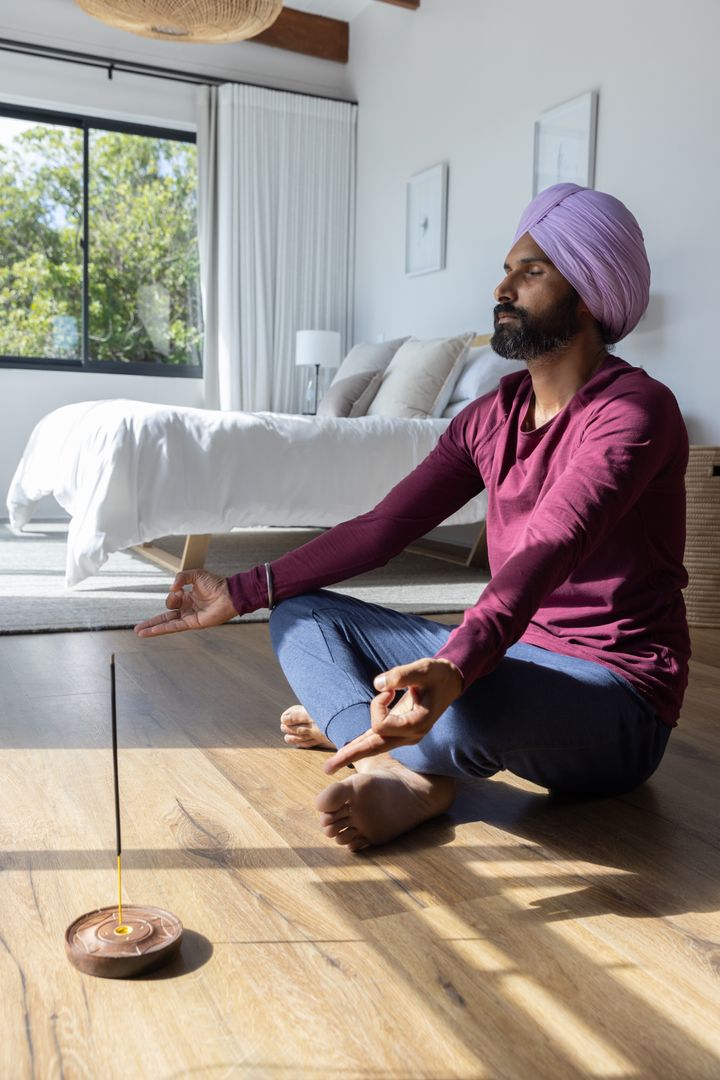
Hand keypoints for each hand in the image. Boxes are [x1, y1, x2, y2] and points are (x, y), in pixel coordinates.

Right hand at [134, 569, 237, 636]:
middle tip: (138, 627)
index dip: (173, 594)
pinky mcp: (193, 623)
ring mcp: (189, 617)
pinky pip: (175, 626)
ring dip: (153, 628)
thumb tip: (172, 588)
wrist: (229, 594)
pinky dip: (162, 628)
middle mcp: (187, 609)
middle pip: (165, 617)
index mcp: (187, 597)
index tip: (180, 589)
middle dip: (151, 622)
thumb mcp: (195, 575)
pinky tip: (151, 631)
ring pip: (167, 623)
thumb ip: (182, 578)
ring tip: (139, 632)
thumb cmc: (216, 583)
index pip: (171, 600)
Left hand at [324, 657, 463, 773]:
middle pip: (375, 747)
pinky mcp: (400, 731)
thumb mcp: (423, 669)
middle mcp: (411, 735)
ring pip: (374, 747)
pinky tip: (347, 753)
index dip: (377, 705)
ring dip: (353, 753)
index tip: (388, 688)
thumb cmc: (437, 674)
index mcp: (418, 723)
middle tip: (327, 768)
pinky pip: (377, 740)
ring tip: (330, 766)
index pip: (383, 725)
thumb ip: (401, 675)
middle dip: (351, 756)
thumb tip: (377, 684)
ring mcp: (405, 736)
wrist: (449, 682)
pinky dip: (361, 745)